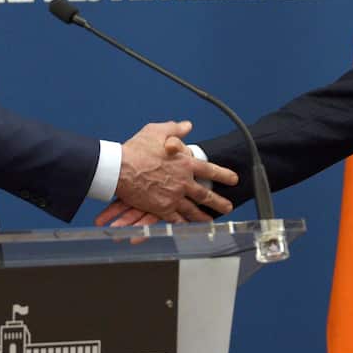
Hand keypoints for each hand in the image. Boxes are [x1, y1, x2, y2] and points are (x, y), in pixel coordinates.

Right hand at [114, 121, 238, 222]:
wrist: (119, 168)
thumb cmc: (136, 148)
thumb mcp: (157, 131)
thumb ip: (175, 129)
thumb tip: (188, 126)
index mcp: (184, 163)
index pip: (210, 169)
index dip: (224, 175)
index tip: (234, 179)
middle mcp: (183, 181)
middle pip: (205, 194)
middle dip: (219, 201)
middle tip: (228, 207)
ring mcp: (173, 196)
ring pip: (193, 209)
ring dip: (203, 216)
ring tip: (212, 220)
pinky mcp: (161, 208)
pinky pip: (175, 218)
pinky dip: (183, 223)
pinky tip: (188, 226)